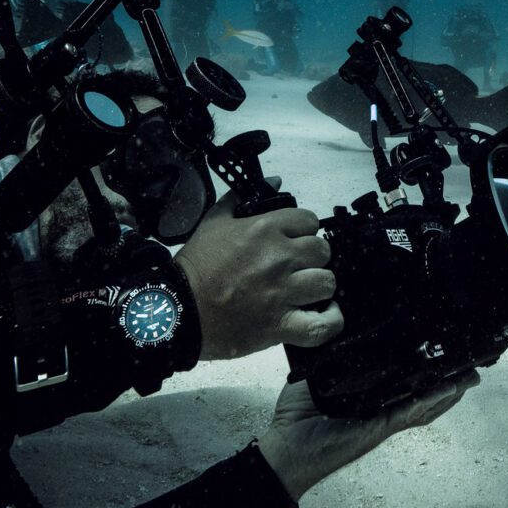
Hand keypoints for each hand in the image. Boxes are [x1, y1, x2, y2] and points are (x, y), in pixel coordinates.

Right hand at [173, 190, 342, 359]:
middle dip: (314, 257)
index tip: (295, 240)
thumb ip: (241, 198)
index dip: (305, 231)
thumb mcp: (213, 222)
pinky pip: (321, 325)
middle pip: (322, 251)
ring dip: (320, 286)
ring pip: (326, 282)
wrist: (178, 310)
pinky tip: (325, 314)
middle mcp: (279, 258)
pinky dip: (329, 321)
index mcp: (264, 230)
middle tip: (300, 266)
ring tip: (308, 290)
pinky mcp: (280, 325)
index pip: (310, 221)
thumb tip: (273, 181)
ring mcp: (282, 293)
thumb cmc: (195, 267)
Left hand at [256, 374, 478, 500]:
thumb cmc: (298, 417)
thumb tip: (339, 329)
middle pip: (423, 396)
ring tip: (468, 378)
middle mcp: (381, 408)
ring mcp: (383, 420)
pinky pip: (408, 413)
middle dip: (448, 384)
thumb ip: (332, 359)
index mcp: (369, 397)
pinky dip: (429, 402)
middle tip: (470, 367)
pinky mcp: (378, 427)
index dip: (425, 371)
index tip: (442, 352)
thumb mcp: (316, 378)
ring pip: (424, 405)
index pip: (403, 382)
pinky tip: (446, 389)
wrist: (286, 446)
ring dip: (447, 392)